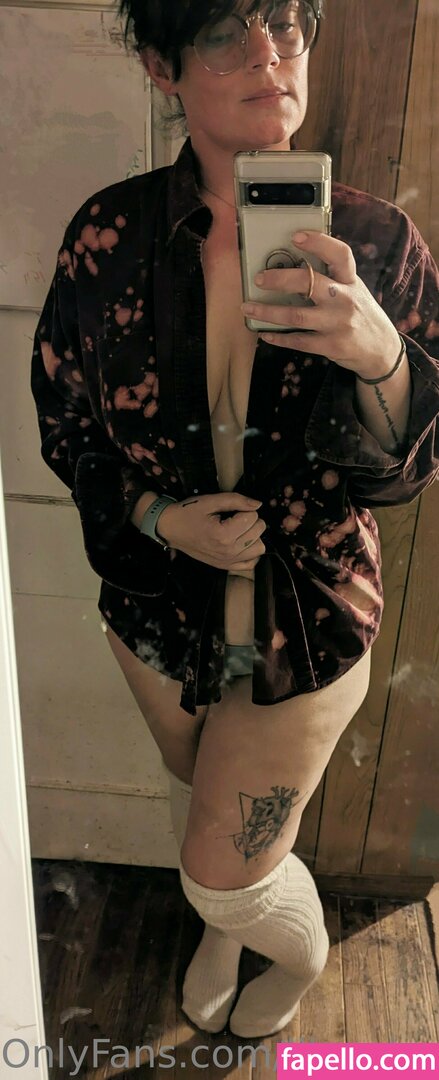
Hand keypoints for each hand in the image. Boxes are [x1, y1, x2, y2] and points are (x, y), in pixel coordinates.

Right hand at [157, 492, 266, 570]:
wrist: (171, 529)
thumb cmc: (188, 513)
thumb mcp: (210, 501)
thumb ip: (236, 500)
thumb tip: (257, 504)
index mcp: (223, 534)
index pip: (253, 517)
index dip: (244, 508)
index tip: (231, 510)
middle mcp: (227, 551)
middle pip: (259, 531)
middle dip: (251, 520)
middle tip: (235, 517)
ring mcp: (227, 561)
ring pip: (259, 547)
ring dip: (253, 535)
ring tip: (239, 529)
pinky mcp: (226, 566)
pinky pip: (251, 563)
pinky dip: (250, 552)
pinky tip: (241, 542)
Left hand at [241, 230, 401, 380]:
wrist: (382, 350)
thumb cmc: (361, 315)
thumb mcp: (354, 291)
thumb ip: (332, 280)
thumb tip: (291, 269)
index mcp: (350, 281)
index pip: (339, 254)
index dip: (318, 242)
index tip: (295, 236)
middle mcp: (345, 300)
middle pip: (309, 283)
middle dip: (280, 279)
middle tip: (259, 278)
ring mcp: (338, 324)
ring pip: (296, 316)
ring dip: (268, 312)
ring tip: (248, 308)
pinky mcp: (331, 346)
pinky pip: (299, 341)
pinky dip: (278, 338)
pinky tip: (264, 333)